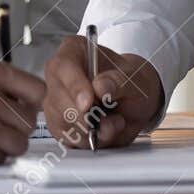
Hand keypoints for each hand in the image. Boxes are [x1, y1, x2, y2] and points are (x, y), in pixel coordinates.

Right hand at [43, 35, 162, 149]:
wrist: (136, 99)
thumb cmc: (132, 80)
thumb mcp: (134, 77)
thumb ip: (118, 81)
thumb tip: (100, 88)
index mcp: (74, 52)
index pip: (62, 66)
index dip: (73, 86)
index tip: (88, 103)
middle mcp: (60, 77)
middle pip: (57, 99)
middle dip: (84, 117)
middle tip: (112, 119)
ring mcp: (57, 102)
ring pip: (60, 123)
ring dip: (90, 131)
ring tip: (114, 123)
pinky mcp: (60, 125)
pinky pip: (67, 140)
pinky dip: (88, 141)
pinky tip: (104, 133)